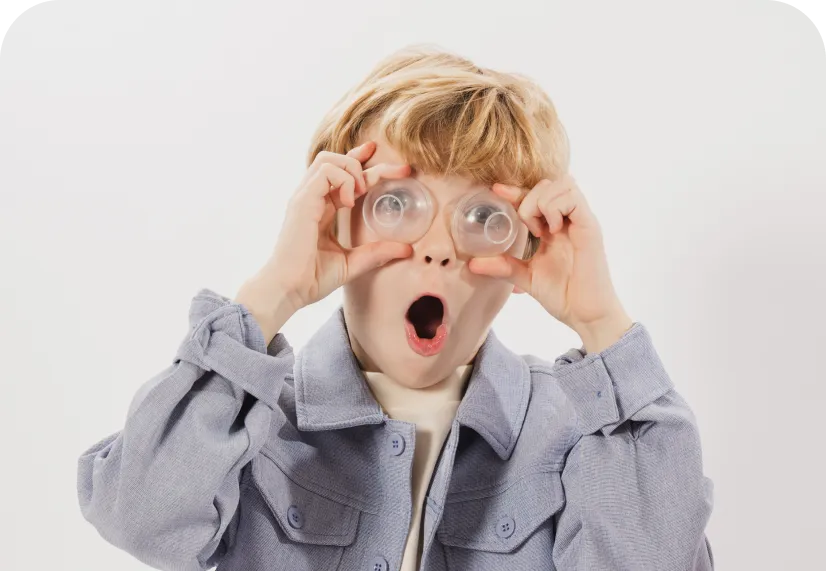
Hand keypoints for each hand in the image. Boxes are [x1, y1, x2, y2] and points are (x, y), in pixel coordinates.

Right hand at [235, 141, 412, 339]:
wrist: (289, 290)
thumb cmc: (312, 278)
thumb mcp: (353, 263)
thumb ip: (377, 252)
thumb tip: (408, 250)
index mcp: (321, 207)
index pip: (340, 173)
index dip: (361, 162)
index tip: (388, 162)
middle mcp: (312, 198)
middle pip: (337, 160)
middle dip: (366, 160)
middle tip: (397, 171)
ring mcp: (305, 197)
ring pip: (328, 159)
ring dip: (352, 170)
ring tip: (361, 193)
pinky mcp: (302, 201)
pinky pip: (325, 172)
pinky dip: (344, 180)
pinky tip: (350, 201)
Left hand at [467, 174, 631, 346]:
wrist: (586, 315)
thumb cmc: (563, 295)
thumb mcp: (526, 277)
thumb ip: (503, 266)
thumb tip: (473, 264)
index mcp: (555, 227)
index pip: (536, 196)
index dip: (516, 190)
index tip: (497, 191)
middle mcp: (569, 220)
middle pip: (549, 183)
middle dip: (530, 199)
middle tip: (529, 228)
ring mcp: (581, 221)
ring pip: (562, 184)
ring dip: (542, 202)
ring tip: (541, 231)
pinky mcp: (590, 228)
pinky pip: (573, 199)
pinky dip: (556, 208)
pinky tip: (553, 230)